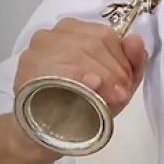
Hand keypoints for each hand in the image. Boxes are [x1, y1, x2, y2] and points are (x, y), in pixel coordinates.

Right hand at [15, 18, 149, 116]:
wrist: (52, 132)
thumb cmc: (87, 104)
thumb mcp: (118, 83)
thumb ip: (132, 61)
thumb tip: (135, 40)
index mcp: (77, 31)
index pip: (106, 35)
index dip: (121, 60)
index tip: (125, 84)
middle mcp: (55, 34)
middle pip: (95, 43)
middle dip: (114, 72)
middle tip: (119, 94)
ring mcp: (38, 49)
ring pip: (80, 53)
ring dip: (102, 78)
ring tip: (109, 98)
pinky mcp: (28, 68)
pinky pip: (60, 67)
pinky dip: (80, 76)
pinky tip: (90, 85)